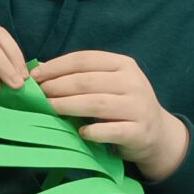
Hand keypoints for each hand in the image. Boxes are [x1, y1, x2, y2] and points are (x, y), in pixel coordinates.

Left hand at [33, 49, 188, 179]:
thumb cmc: (124, 105)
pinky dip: (91, 131)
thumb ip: (81, 75)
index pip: (84, 59)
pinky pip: (110, 131)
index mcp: (124, 64)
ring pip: (95, 104)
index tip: (35, 75)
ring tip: (48, 109)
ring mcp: (138, 107)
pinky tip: (79, 132)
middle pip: (86, 81)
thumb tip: (40, 69)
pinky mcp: (138, 132)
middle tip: (37, 94)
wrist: (158, 134)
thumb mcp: (108, 84)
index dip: (56, 66)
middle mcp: (133, 82)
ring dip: (67, 106)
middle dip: (57, 86)